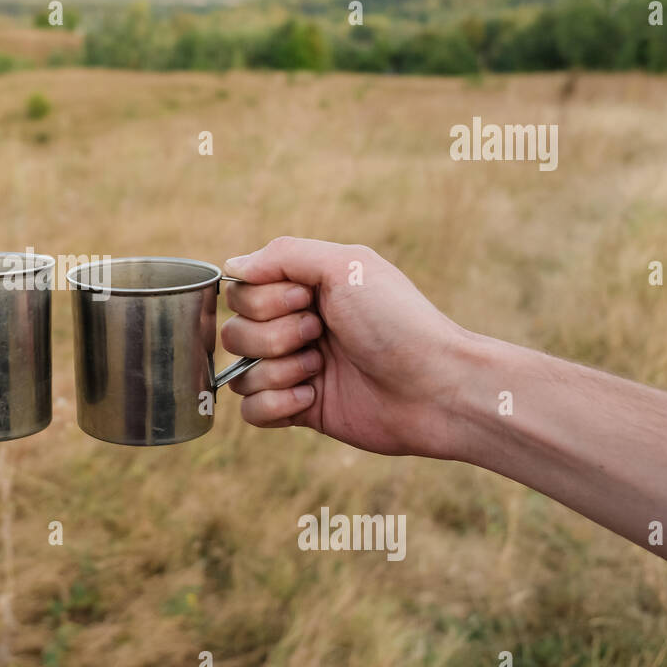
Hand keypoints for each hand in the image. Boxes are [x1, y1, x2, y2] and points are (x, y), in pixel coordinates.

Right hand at [220, 236, 474, 458]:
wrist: (435, 388)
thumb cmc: (398, 322)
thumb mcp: (345, 266)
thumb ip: (283, 255)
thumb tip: (231, 267)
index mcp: (304, 290)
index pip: (240, 292)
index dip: (264, 300)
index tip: (308, 300)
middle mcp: (295, 328)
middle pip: (234, 333)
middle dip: (274, 336)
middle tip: (321, 334)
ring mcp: (296, 371)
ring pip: (240, 373)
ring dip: (279, 371)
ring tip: (321, 369)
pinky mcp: (300, 410)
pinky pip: (251, 411)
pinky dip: (276, 405)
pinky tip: (314, 398)